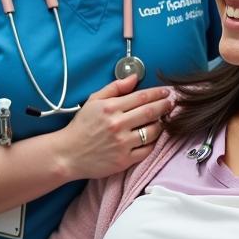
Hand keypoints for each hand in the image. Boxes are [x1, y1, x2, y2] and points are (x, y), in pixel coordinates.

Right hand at [54, 73, 172, 180]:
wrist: (67, 154)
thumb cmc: (81, 126)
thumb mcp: (93, 101)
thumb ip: (115, 88)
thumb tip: (134, 77)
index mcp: (110, 108)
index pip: (141, 97)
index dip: (157, 93)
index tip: (166, 92)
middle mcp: (118, 125)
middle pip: (151, 112)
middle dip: (165, 106)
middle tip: (171, 103)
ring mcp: (122, 144)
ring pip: (152, 131)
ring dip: (161, 124)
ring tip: (163, 120)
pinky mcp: (124, 160)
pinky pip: (147, 150)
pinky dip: (153, 143)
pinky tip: (153, 137)